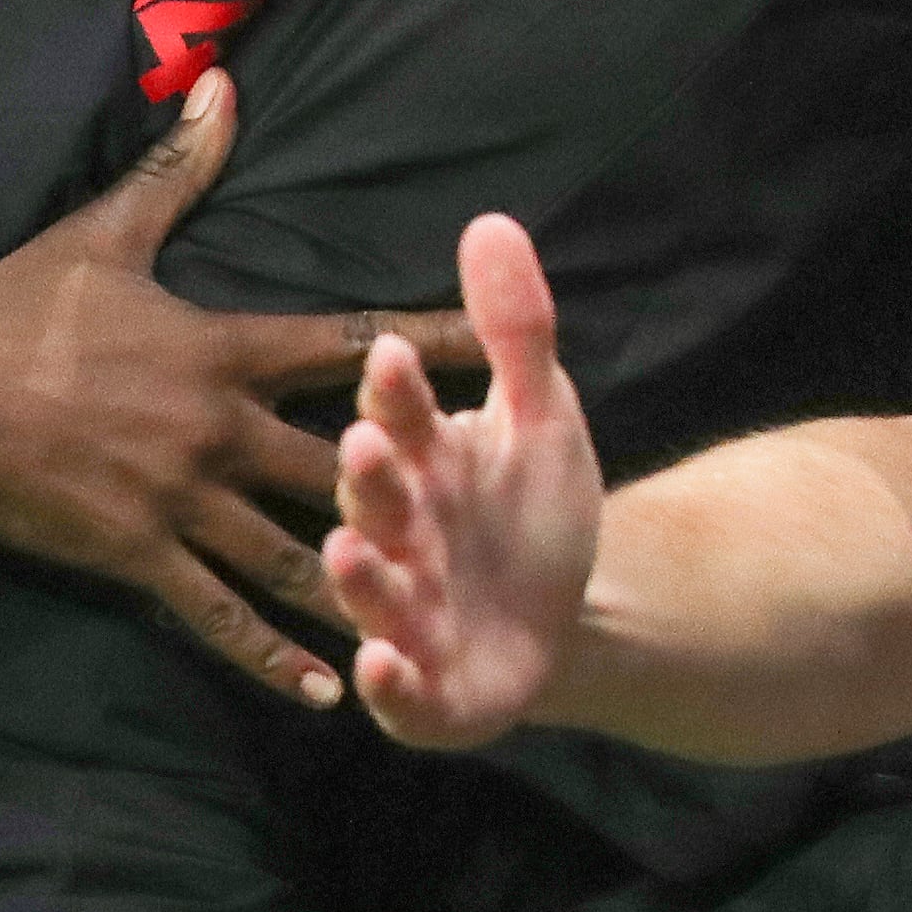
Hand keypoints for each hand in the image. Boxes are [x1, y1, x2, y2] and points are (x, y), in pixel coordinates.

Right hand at [0, 74, 441, 700]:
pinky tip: (327, 691)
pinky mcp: (135, 557)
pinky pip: (216, 615)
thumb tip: (223, 80)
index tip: (504, 347)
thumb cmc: (11, 310)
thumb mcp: (101, 232)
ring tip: (434, 617)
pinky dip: (271, 656)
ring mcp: (179, 501)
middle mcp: (218, 428)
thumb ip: (177, 166)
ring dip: (362, 583)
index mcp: (221, 349)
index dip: (431, 342)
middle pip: (345, 460)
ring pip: (293, 552)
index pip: (352, 343)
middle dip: (422, 482)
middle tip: (500, 508)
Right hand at [323, 215, 598, 747]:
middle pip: (374, 501)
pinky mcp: (422, 691)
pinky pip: (397, 688)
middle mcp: (397, 535)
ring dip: (358, 574)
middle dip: (369, 476)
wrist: (564, 619)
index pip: (402, 418)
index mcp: (420, 462)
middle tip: (365, 445)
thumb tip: (492, 220)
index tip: (396, 352)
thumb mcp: (539, 413)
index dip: (399, 393)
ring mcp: (405, 613)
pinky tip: (377, 663)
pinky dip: (387, 679)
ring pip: (371, 591)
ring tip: (347, 548)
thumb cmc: (529, 508)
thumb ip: (517, 329)